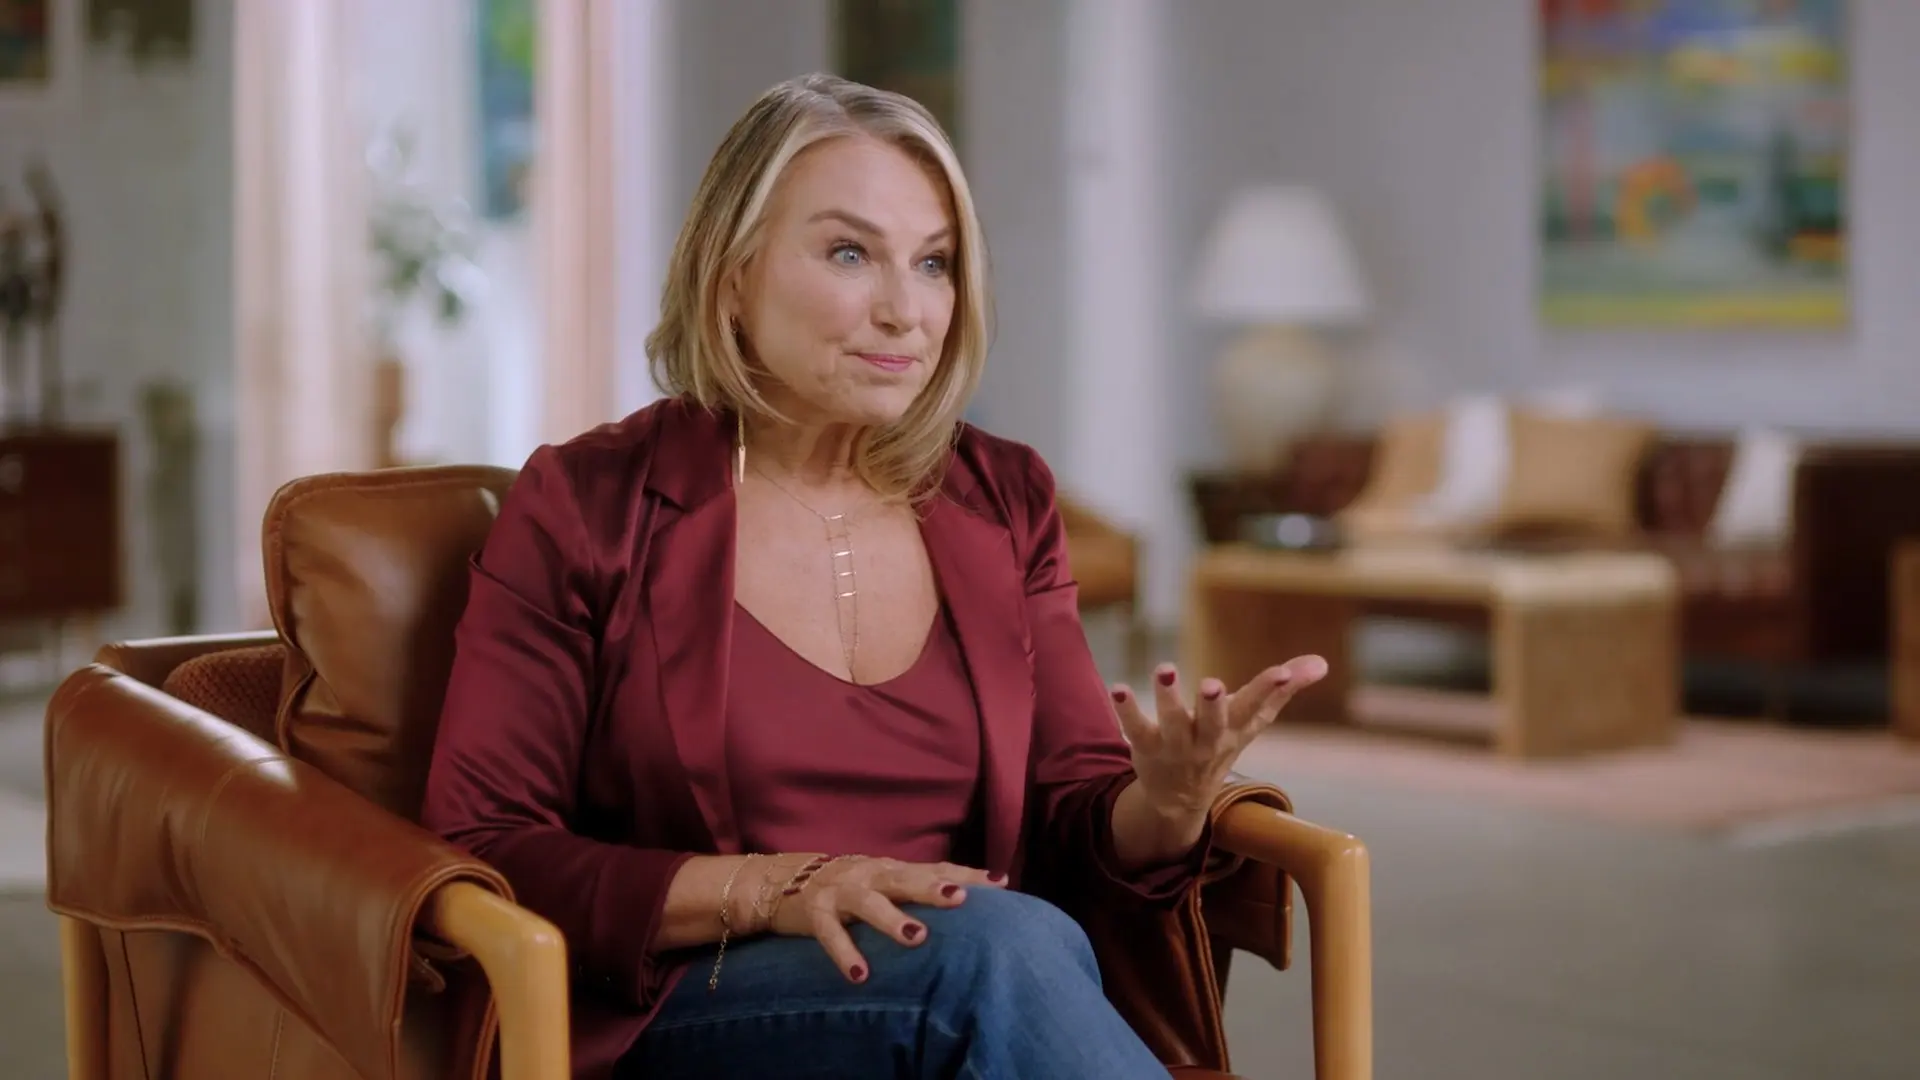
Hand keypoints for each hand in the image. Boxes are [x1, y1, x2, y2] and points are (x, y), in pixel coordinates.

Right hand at [751, 855, 1003, 982]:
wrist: (778, 881)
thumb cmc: (844, 885)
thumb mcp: (881, 881)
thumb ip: (916, 887)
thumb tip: (967, 895)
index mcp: (890, 868)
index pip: (934, 868)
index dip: (967, 874)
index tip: (1001, 883)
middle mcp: (869, 873)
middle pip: (905, 878)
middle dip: (933, 887)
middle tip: (961, 898)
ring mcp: (841, 891)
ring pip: (869, 902)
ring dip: (892, 918)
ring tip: (917, 937)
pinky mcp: (815, 912)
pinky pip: (831, 933)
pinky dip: (845, 953)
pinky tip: (861, 974)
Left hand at [1111, 656, 1328, 820]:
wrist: (1180, 799)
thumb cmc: (1220, 744)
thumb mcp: (1252, 721)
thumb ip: (1282, 690)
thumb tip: (1322, 662)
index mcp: (1235, 729)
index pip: (1256, 708)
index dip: (1271, 689)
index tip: (1283, 671)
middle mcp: (1207, 740)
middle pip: (1214, 722)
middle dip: (1214, 704)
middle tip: (1213, 684)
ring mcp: (1176, 746)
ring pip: (1173, 723)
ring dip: (1169, 697)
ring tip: (1164, 668)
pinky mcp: (1146, 747)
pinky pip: (1135, 729)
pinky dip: (1127, 710)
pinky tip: (1119, 688)